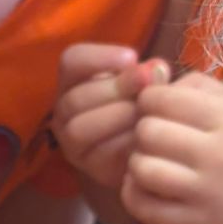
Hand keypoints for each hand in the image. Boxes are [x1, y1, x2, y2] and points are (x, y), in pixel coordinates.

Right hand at [55, 43, 169, 194]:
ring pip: (80, 129)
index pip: (71, 61)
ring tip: (146, 110)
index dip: (98, 57)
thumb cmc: (144, 104)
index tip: (133, 56)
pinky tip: (147, 136)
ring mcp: (72, 144)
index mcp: (73, 82)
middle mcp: (64, 113)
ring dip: (117, 116)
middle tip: (147, 80)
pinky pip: (102, 155)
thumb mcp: (146, 83)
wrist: (150, 148)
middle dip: (115, 88)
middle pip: (75, 98)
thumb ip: (149, 74)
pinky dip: (126, 143)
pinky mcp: (91, 167)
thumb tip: (158, 69)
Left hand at [124, 70, 222, 223]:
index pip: (163, 99)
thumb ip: (202, 89)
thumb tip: (157, 81)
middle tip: (154, 135)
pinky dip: (132, 193)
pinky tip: (142, 184)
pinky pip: (143, 206)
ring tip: (150, 159)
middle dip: (143, 129)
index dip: (149, 99)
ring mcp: (204, 192)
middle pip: (148, 131)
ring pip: (141, 168)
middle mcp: (216, 154)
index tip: (156, 107)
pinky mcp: (195, 222)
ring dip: (137, 161)